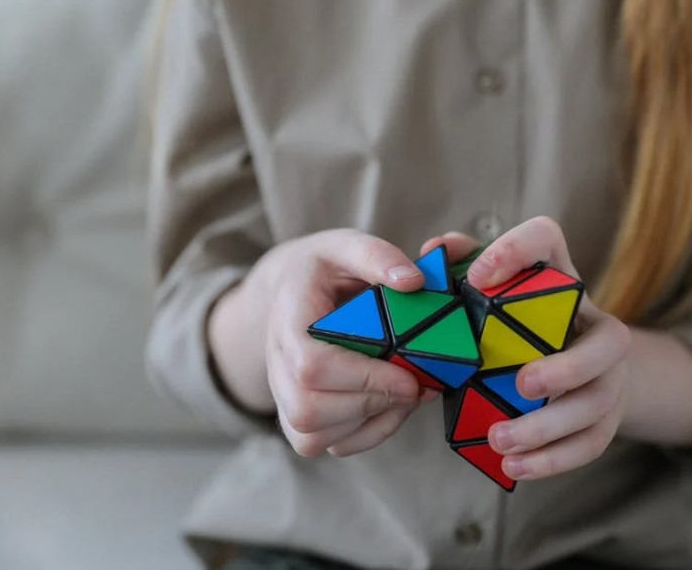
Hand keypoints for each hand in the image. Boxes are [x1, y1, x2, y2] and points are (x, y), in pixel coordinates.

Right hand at [211, 229, 435, 457]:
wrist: (292, 291)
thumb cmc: (324, 270)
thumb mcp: (346, 245)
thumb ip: (377, 256)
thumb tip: (412, 281)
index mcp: (287, 320)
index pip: (311, 365)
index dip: (363, 378)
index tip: (408, 375)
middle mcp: (277, 363)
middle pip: (308, 409)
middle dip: (371, 403)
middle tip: (415, 385)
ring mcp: (284, 396)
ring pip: (314, 436)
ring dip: (372, 421)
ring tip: (407, 393)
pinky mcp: (300, 419)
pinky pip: (329, 445)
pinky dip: (369, 435)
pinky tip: (392, 407)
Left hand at [422, 217, 631, 481]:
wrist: (571, 368)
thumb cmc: (515, 326)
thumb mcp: (489, 297)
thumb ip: (460, 270)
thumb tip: (434, 250)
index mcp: (558, 278)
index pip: (547, 238)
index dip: (516, 250)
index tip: (479, 277)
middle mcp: (593, 321)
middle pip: (609, 340)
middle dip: (568, 366)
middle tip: (522, 385)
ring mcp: (608, 373)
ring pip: (598, 400)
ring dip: (550, 425)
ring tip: (500, 441)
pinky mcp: (606, 416)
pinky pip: (592, 441)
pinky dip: (554, 459)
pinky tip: (514, 466)